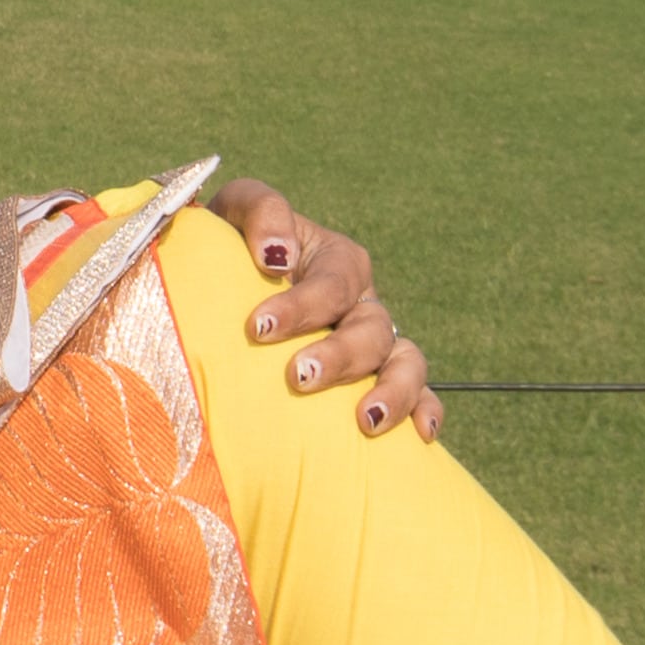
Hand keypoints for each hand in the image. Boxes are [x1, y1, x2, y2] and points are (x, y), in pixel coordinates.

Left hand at [212, 179, 441, 440]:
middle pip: (371, 328)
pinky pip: (419, 393)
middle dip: (338, 354)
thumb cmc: (225, 250)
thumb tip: (279, 257)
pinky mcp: (377, 379)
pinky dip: (426, 409)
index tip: (258, 328)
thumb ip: (261, 212)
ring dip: (393, 390)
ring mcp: (374, 344)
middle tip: (298, 376)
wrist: (217, 291)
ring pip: (406, 361)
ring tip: (366, 419)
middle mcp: (362, 303)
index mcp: (336, 261)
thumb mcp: (234, 212)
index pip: (332, 284)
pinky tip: (422, 433)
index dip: (301, 306)